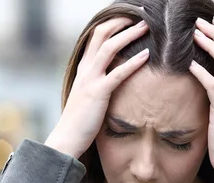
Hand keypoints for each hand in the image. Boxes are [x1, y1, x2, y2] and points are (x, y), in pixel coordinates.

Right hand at [45, 18, 149, 158]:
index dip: (113, 24)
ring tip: (146, 27)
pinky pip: (118, 73)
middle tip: (141, 15)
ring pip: (110, 47)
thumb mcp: (88, 95)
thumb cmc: (80, 120)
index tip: (130, 18)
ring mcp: (90, 80)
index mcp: (83, 68)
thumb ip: (99, 83)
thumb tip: (115, 79)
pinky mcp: (98, 93)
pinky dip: (133, 62)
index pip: (96, 36)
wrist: (67, 138)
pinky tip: (146, 55)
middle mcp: (85, 69)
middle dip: (121, 21)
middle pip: (102, 34)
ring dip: (129, 34)